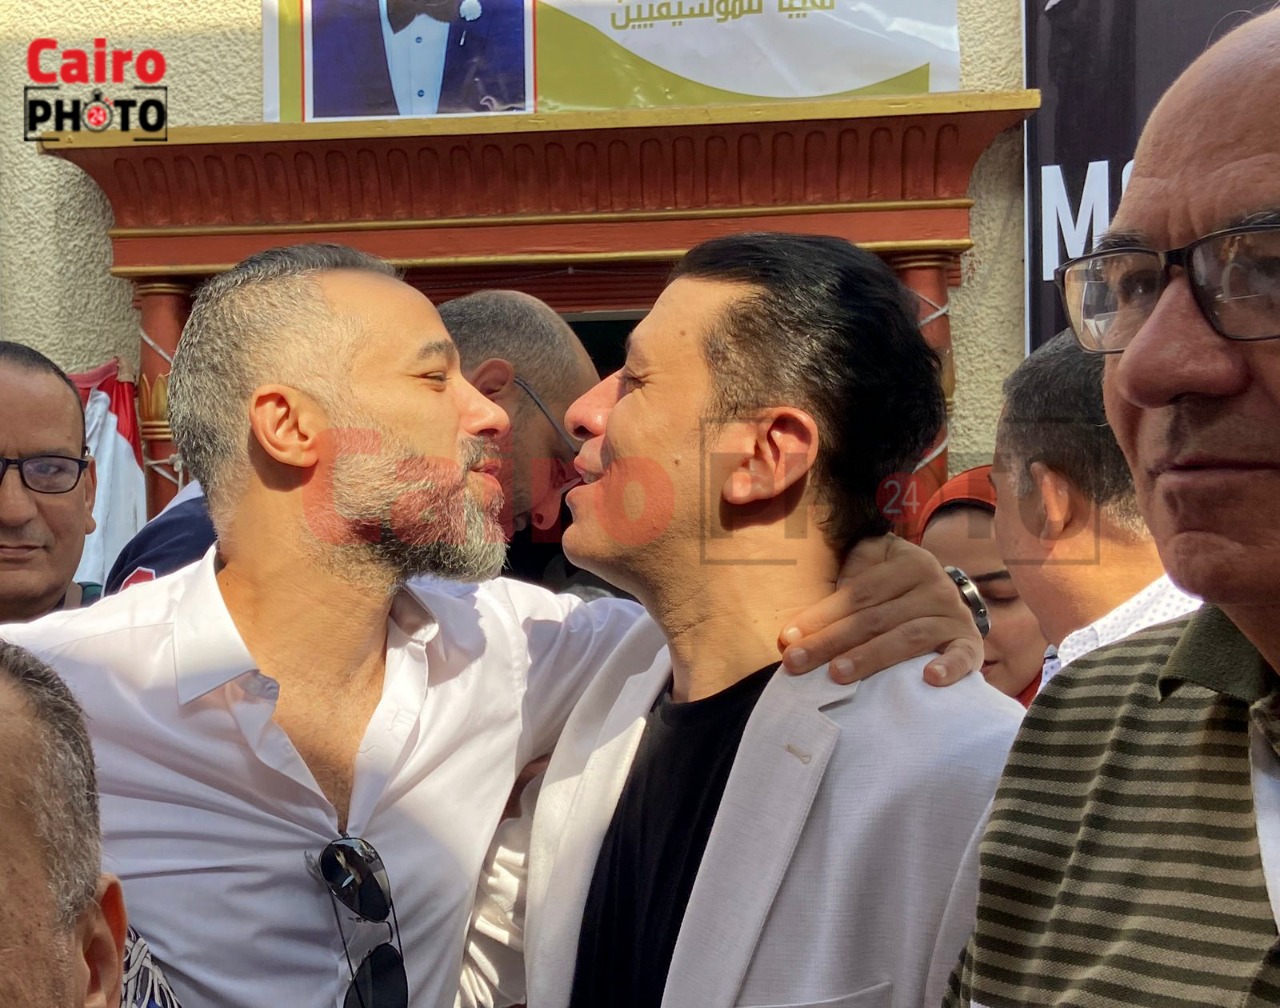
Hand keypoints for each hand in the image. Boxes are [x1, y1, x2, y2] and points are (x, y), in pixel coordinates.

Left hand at [776, 533, 982, 685]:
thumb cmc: (896, 588)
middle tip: (797, 662)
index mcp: (908, 563)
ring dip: (871, 657)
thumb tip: (807, 614)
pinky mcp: (970, 644)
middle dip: (830, 641)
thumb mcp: (875, 564)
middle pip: (874, 618)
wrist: (949, 598)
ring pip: (907, 637)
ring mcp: (954, 616)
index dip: (821, 615)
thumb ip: (847, 575)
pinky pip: (963, 656)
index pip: (858, 593)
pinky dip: (949, 667)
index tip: (788, 637)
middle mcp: (934, 586)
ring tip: (838, 674)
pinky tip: (929, 679)